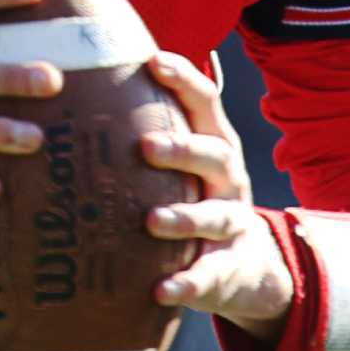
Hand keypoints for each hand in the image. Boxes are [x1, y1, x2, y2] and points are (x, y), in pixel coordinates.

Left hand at [141, 51, 293, 340]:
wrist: (248, 264)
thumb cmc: (196, 194)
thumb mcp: (188, 158)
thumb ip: (156, 123)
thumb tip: (102, 70)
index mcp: (215, 142)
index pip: (205, 101)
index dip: (184, 79)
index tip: (153, 61)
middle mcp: (229, 178)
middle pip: (213, 154)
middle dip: (182, 149)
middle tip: (145, 147)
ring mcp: (232, 223)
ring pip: (212, 216)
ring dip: (184, 218)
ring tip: (152, 221)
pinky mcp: (228, 268)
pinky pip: (209, 276)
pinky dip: (187, 284)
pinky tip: (163, 289)